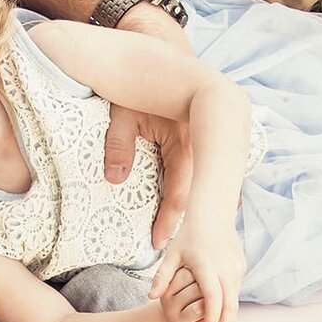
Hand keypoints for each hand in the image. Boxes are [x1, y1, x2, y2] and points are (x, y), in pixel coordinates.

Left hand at [104, 105, 194, 249]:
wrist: (161, 67)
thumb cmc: (137, 93)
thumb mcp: (122, 116)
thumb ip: (118, 146)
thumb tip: (115, 179)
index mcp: (184, 142)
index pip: (178, 192)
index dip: (169, 219)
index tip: (158, 241)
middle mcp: (200, 149)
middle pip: (198, 198)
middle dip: (189, 228)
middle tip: (176, 254)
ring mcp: (205, 151)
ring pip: (207, 192)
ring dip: (199, 216)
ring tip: (191, 243)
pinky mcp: (204, 151)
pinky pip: (206, 181)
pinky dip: (204, 201)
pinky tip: (203, 220)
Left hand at [149, 219, 244, 321]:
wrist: (212, 214)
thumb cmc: (187, 236)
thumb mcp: (171, 255)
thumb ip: (162, 277)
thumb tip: (151, 298)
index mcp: (206, 266)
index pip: (212, 298)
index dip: (212, 317)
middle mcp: (225, 267)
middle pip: (230, 304)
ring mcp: (236, 266)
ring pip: (235, 297)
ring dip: (229, 313)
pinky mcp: (241, 265)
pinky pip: (236, 288)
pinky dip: (230, 300)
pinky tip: (221, 309)